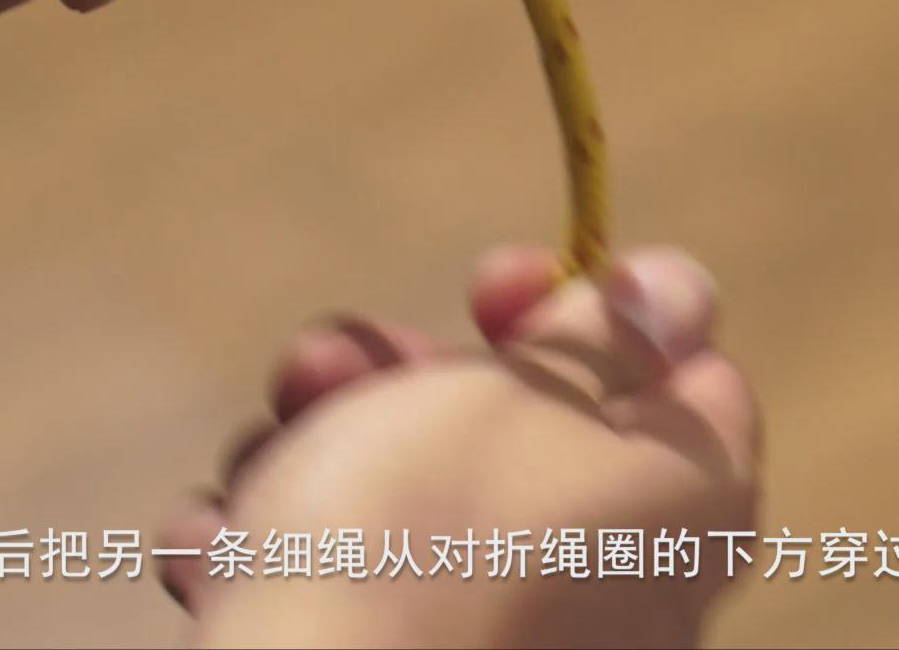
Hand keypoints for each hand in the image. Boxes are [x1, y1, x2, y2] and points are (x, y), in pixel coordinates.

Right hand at [162, 246, 761, 648]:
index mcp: (685, 504)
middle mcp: (623, 584)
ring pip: (413, 500)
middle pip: (519, 427)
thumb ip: (604, 337)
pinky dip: (274, 559)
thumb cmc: (425, 542)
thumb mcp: (525, 392)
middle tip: (327, 360)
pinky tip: (214, 546)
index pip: (681, 374)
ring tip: (261, 459)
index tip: (493, 284)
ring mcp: (510, 642)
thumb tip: (679, 290)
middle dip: (397, 376)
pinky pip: (348, 593)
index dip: (582, 311)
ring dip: (313, 454)